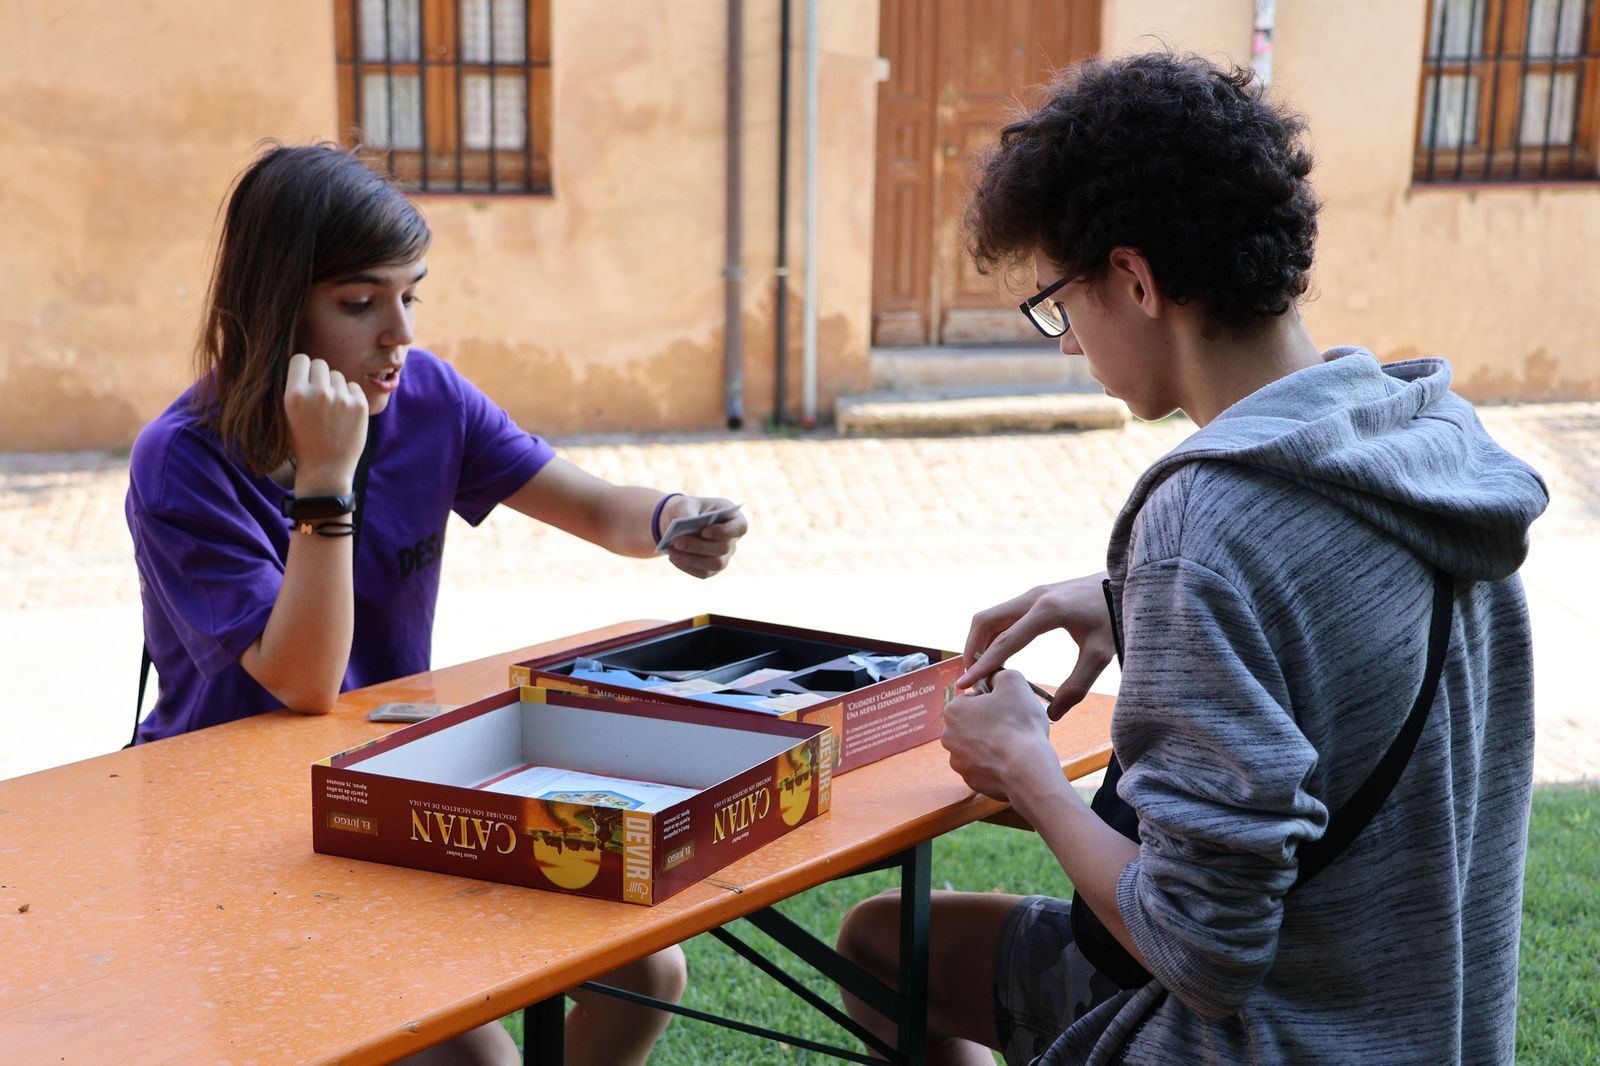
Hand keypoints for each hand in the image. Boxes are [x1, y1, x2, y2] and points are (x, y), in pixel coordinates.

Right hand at [283, 353, 367, 494]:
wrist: (326, 468)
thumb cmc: (303, 441)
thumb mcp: (288, 414)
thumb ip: (295, 388)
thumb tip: (304, 361)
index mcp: (294, 394)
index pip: (300, 359)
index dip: (302, 369)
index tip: (305, 379)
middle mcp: (318, 393)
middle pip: (320, 363)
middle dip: (319, 376)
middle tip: (319, 395)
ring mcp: (341, 398)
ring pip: (337, 375)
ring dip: (335, 387)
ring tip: (331, 409)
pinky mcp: (360, 405)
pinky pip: (353, 386)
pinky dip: (350, 396)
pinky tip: (343, 414)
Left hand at [661, 495, 747, 578]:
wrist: (677, 522)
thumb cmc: (686, 509)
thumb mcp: (684, 504)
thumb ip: (687, 512)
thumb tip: (685, 526)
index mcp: (733, 518)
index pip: (740, 527)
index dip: (725, 532)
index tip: (704, 531)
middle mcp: (732, 539)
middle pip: (724, 548)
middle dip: (700, 546)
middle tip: (677, 541)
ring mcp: (724, 556)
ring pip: (716, 564)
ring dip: (693, 559)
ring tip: (672, 552)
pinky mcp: (712, 568)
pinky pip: (705, 573)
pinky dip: (687, 567)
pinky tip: (673, 558)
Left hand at [941, 669, 1062, 802]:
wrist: (1028, 769)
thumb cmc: (1019, 723)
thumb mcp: (1013, 681)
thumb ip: (997, 674)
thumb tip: (991, 678)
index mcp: (953, 710)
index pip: (972, 699)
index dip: (992, 701)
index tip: (1007, 708)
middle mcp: (948, 736)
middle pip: (972, 723)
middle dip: (989, 723)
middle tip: (1012, 726)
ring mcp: (957, 761)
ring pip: (976, 745)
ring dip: (990, 744)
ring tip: (1012, 745)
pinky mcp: (970, 780)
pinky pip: (982, 766)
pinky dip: (993, 763)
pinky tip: (1009, 762)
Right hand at [957, 572, 1114, 720]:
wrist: (1127, 584)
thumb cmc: (1116, 618)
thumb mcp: (1100, 655)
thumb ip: (1077, 685)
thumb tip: (1052, 716)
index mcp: (1047, 612)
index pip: (1004, 641)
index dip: (982, 665)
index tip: (964, 684)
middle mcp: (1033, 597)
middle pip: (985, 621)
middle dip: (971, 650)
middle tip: (971, 679)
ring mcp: (1032, 593)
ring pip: (991, 616)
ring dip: (979, 641)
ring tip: (982, 671)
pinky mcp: (1036, 595)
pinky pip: (1003, 615)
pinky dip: (993, 635)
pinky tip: (999, 656)